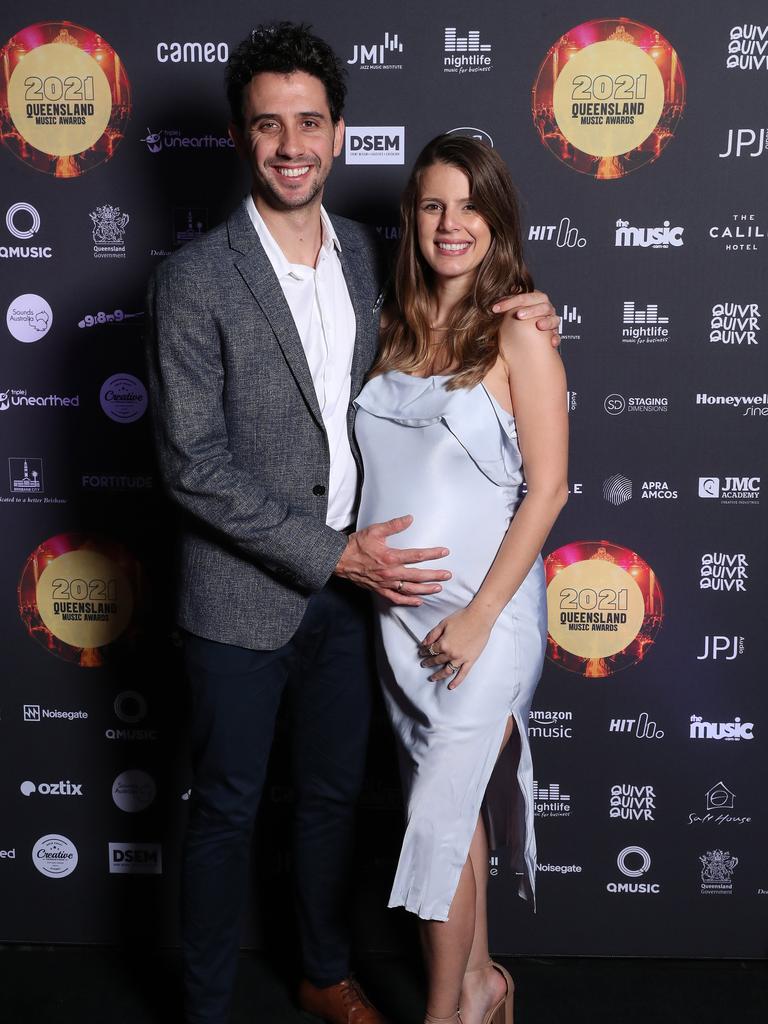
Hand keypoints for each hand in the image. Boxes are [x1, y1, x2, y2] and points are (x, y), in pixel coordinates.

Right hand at [335, 514, 450, 605]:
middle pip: (418, 575)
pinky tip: (418, 601)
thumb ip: (394, 525)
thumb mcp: (375, 530)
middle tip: (447, 575)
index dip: (433, 554)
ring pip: (410, 589)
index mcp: (390, 557)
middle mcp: (390, 572)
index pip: (417, 555)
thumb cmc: (357, 544)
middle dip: (434, 575)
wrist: (340, 559)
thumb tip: (410, 519)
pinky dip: (408, 601)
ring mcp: (385, 583)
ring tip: (438, 588)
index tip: (444, 552)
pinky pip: (396, 598)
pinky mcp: (380, 590)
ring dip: (426, 589)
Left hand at [419, 606, 492, 688]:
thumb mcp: (443, 623)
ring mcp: (461, 658)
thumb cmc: (462, 617)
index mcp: (443, 643)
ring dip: (438, 675)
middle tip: (423, 664)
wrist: (480, 618)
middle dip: (428, 662)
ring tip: (432, 678)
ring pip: (447, 671)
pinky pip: (462, 674)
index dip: (424, 651)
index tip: (421, 653)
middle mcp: (451, 653)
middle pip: (436, 660)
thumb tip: (424, 643)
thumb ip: (433, 634)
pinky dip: (456, 681)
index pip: (430, 650)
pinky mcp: (470, 660)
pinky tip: (451, 686)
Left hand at [491, 289, 560, 347]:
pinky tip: (551, 342)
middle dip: (531, 309)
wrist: (522, 344)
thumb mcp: (506, 316)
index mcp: (533, 300)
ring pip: (553, 318)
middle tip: (518, 316)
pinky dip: (556, 338)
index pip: (524, 296)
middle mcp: (545, 309)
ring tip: (538, 325)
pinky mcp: (554, 335)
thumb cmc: (513, 326)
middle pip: (542, 304)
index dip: (509, 301)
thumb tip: (485, 303)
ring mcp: (551, 321)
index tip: (495, 308)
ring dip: (546, 321)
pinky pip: (558, 336)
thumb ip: (502, 308)